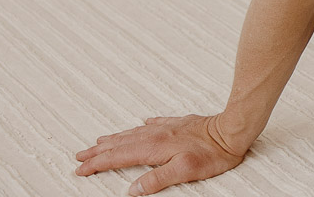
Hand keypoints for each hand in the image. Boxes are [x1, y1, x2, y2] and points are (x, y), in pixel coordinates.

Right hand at [75, 114, 247, 194]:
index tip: (81, 169)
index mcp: (154, 148)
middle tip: (80, 156)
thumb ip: (156, 180)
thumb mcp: (184, 171)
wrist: (232, 130)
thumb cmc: (213, 152)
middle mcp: (157, 135)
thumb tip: (132, 190)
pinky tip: (142, 123)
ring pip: (134, 133)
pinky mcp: (180, 124)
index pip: (118, 157)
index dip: (97, 164)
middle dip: (98, 151)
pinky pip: (155, 123)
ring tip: (100, 141)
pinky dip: (142, 126)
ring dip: (115, 138)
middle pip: (120, 143)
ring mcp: (168, 128)